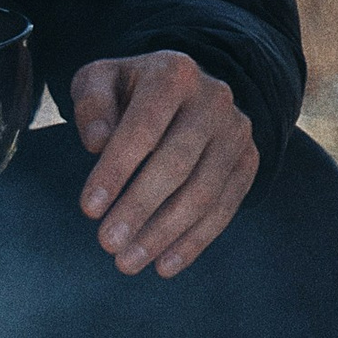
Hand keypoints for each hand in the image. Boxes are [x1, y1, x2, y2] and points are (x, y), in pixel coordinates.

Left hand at [74, 48, 257, 275]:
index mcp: (174, 73)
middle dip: (139, 208)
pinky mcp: (249, 160)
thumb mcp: (100, 81)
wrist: (181, 91)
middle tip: (107, 244)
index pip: (143, 127)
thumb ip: (91, 104)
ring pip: (204, 191)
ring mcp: (237, 131)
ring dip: (165, 233)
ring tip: (128, 261)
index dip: (116, 170)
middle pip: (177, 163)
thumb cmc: (128, 92)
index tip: (89, 209)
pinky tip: (165, 265)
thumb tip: (97, 140)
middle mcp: (214, 99)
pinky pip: (226, 207)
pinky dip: (194, 240)